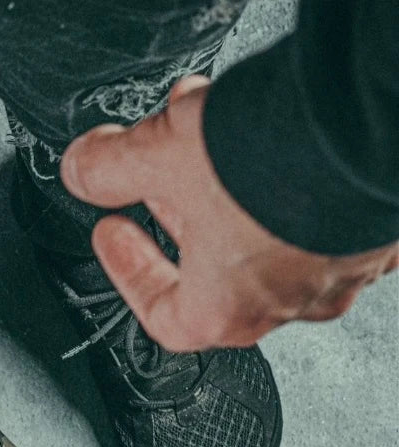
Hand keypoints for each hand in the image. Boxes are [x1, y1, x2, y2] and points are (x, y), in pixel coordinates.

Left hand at [59, 75, 398, 351]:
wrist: (369, 125)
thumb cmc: (268, 168)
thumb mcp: (163, 158)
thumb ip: (112, 169)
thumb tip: (83, 170)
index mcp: (223, 311)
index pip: (161, 316)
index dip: (128, 273)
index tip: (113, 236)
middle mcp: (286, 302)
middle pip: (213, 270)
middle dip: (178, 213)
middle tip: (158, 177)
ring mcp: (339, 267)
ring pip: (269, 237)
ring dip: (231, 188)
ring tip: (211, 135)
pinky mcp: (378, 228)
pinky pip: (322, 213)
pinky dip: (289, 181)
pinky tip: (276, 136)